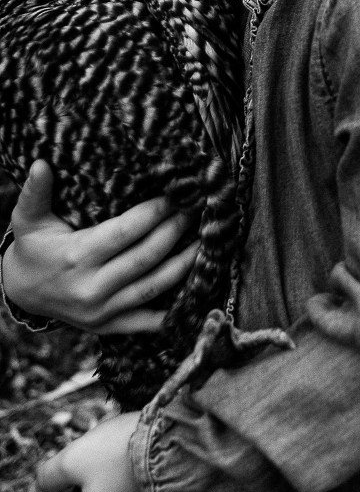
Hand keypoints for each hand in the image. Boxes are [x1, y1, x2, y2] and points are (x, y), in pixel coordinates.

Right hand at [2, 161, 198, 332]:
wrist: (22, 292)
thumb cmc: (33, 247)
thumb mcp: (28, 219)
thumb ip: (35, 192)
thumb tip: (41, 164)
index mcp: (76, 257)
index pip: (126, 232)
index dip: (155, 212)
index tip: (177, 194)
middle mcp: (91, 288)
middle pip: (146, 257)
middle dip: (176, 231)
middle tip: (198, 210)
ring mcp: (102, 311)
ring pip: (154, 287)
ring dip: (185, 264)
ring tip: (206, 240)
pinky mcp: (110, 327)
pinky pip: (150, 322)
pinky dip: (176, 309)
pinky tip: (197, 287)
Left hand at [30, 412, 163, 491]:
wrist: (178, 440)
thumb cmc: (122, 451)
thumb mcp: (72, 457)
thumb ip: (47, 476)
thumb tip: (44, 486)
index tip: (44, 480)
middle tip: (78, 463)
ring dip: (95, 491)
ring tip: (104, 458)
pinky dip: (118, 491)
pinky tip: (125, 463)